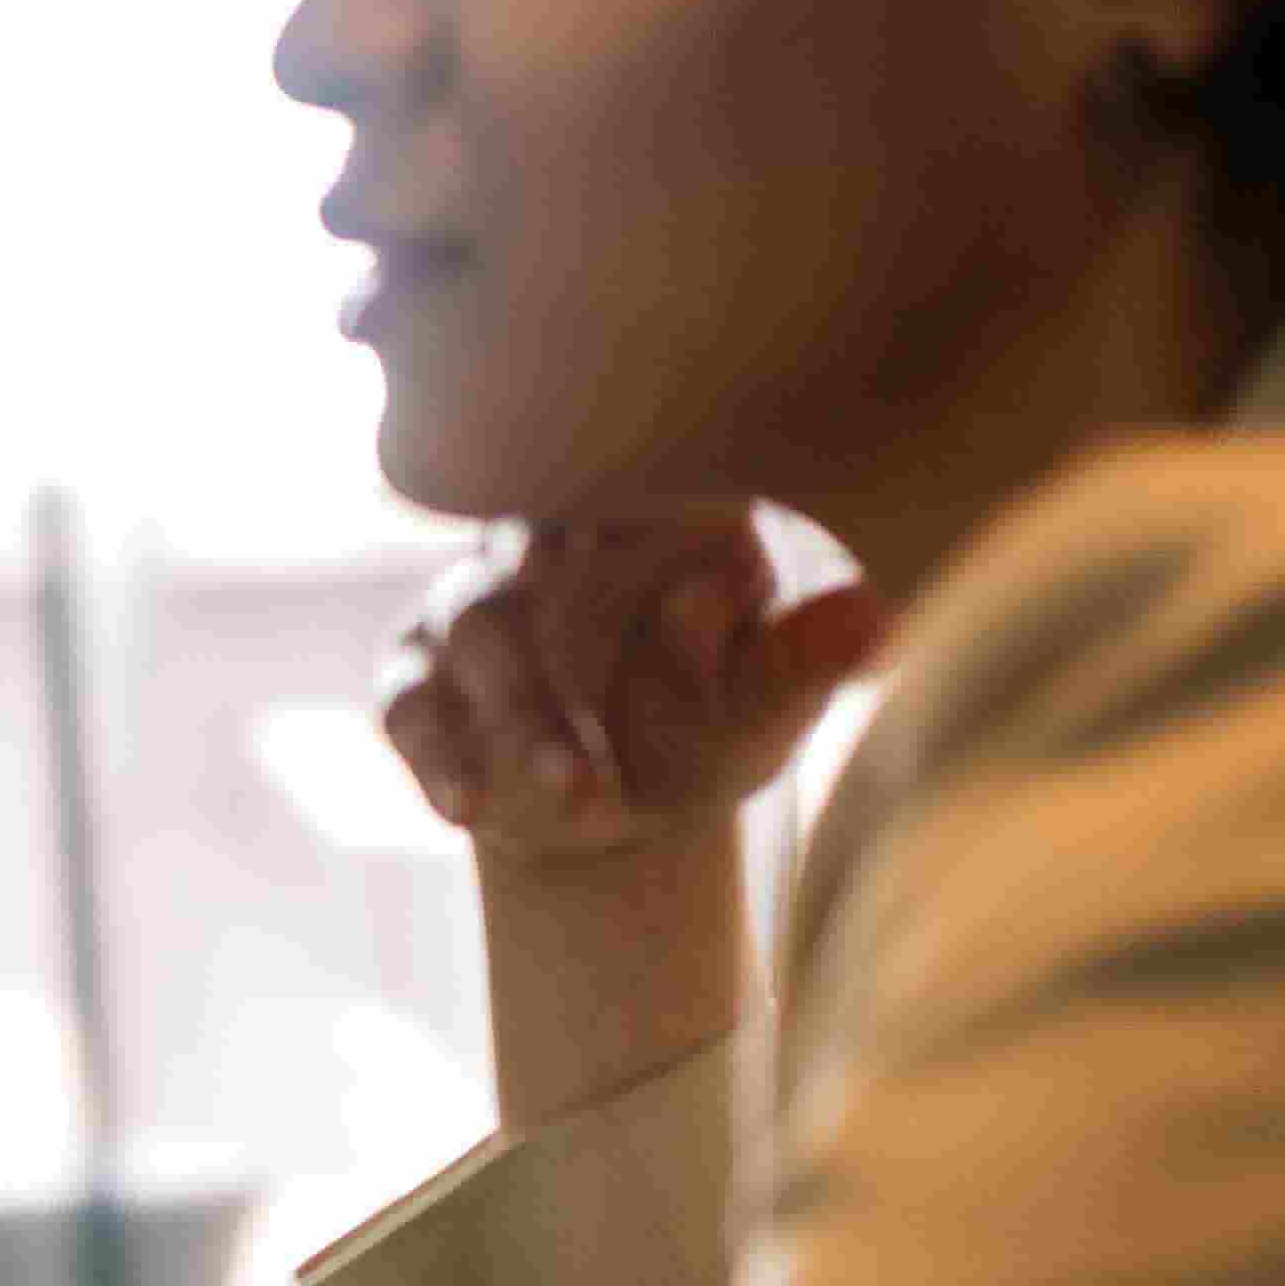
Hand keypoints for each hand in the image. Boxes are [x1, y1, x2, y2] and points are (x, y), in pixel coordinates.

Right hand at [378, 510, 889, 871]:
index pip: (631, 467)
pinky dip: (436, 755)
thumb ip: (800, 663)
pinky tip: (467, 807)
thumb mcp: (761, 708)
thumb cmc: (704, 730)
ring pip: (472, 625)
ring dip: (520, 711)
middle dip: (551, 560)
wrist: (606, 818)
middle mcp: (545, 546)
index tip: (659, 503)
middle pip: (533, 532)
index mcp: (644, 520)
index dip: (633, 476)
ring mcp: (472, 609)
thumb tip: (875, 615)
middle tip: (570, 585)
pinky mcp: (416, 678)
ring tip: (577, 794)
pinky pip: (409, 704)